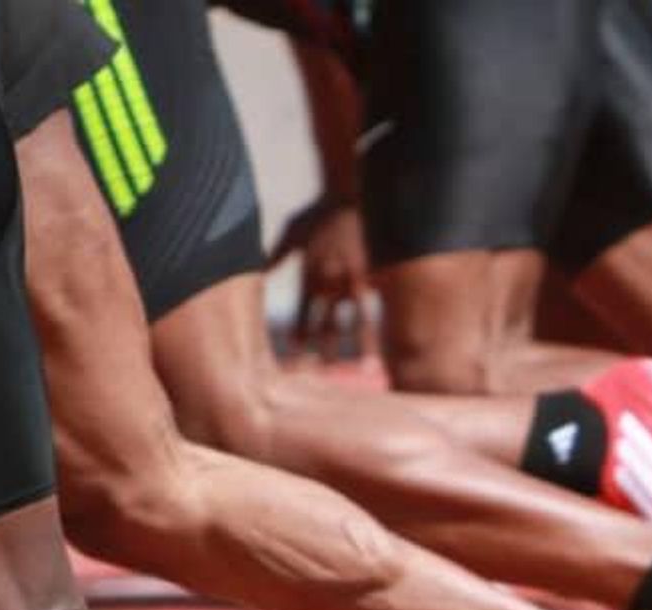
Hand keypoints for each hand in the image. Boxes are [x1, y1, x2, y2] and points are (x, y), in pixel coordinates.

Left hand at [269, 195, 374, 361]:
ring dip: (364, 346)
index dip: (301, 336)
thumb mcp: (291, 233)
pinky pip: (381, 303)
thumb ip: (275, 257)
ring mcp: (356, 280)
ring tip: (369, 369)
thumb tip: (256, 276)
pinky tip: (395, 341)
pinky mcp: (376, 273)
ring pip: (360, 320)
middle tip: (329, 374)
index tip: (298, 356)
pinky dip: (387, 322)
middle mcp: (333, 283)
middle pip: (331, 325)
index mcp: (311, 275)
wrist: (349, 192)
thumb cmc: (318, 213)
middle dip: (329, 351)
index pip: (304, 314)